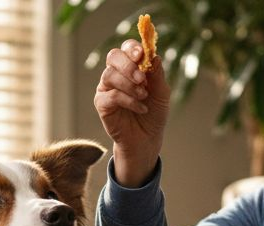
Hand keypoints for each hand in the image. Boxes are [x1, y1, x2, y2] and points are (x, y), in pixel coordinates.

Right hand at [93, 39, 169, 187]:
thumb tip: (155, 56)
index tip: (141, 54)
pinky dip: (128, 101)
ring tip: (144, 96)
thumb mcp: (161, 93)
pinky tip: (141, 108)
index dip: (132, 48)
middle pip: (113, 56)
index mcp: (131, 66)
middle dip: (128, 65)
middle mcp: (117, 74)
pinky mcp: (101, 104)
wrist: (147, 139)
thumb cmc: (154, 113)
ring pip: (110, 75)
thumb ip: (157, 74)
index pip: (127, 49)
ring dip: (130, 85)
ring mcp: (107, 88)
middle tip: (141, 78)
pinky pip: (111, 95)